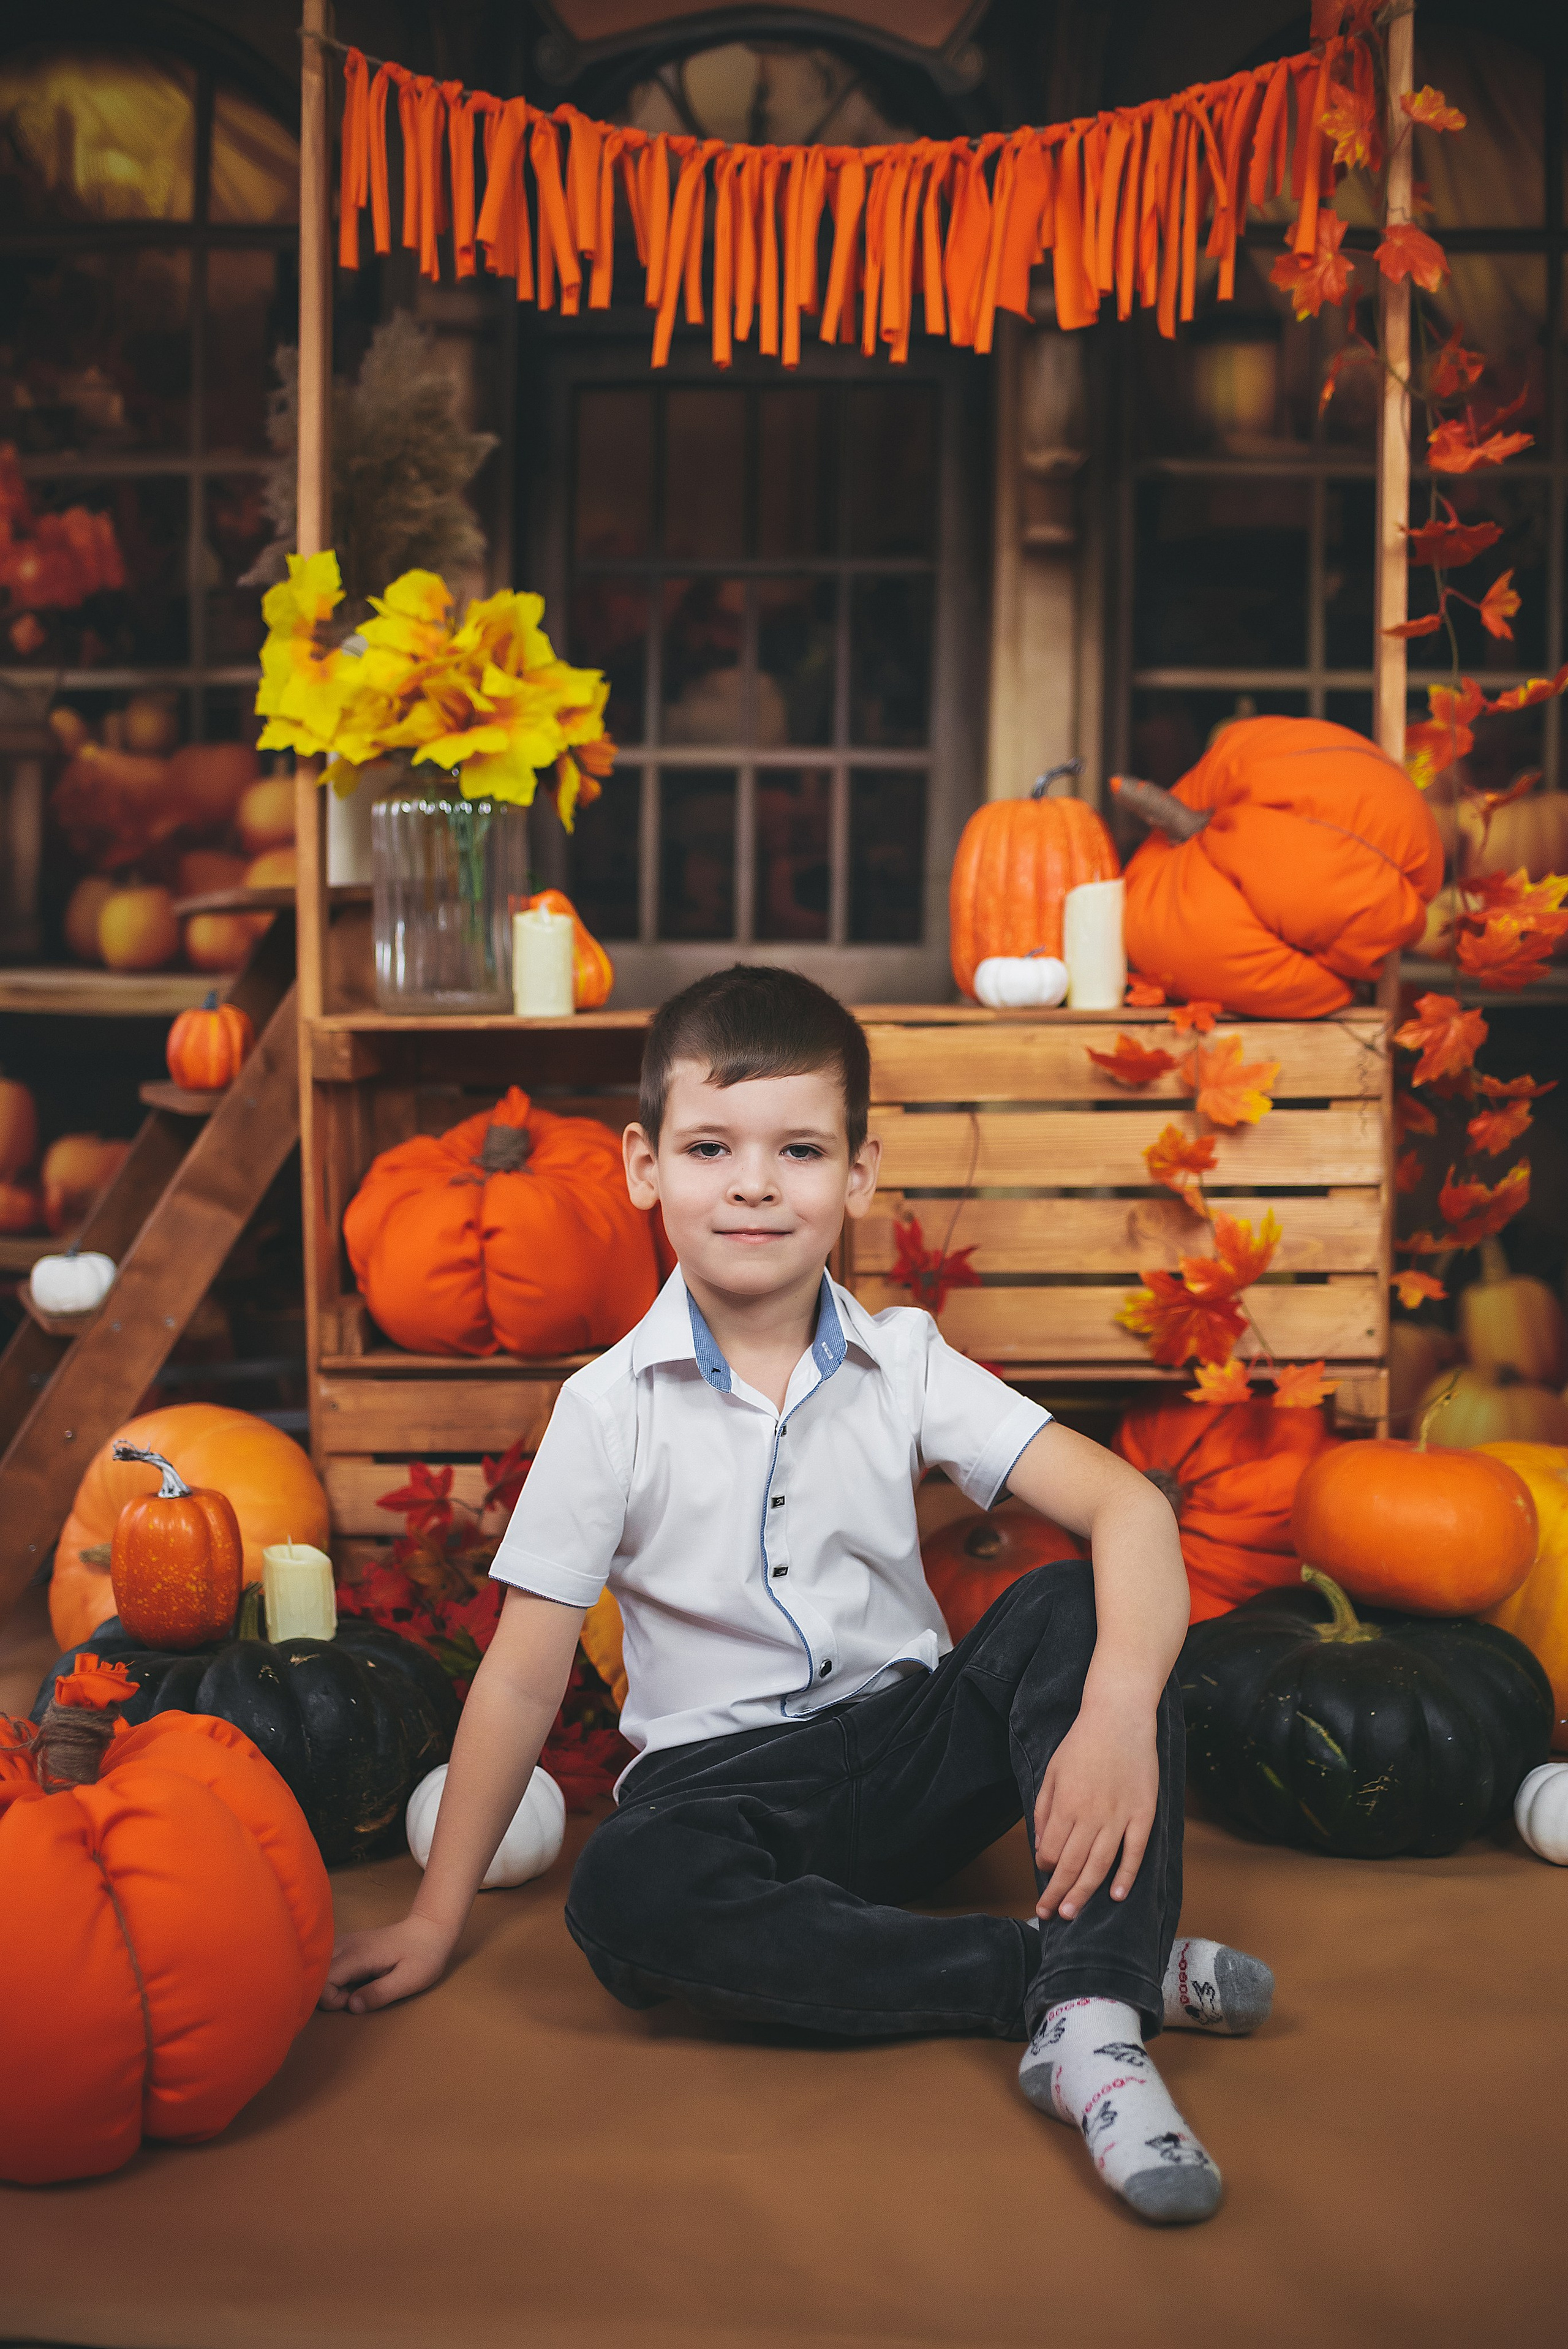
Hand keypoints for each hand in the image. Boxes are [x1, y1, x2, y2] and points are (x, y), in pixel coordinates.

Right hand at [319, 1914, 453, 2014]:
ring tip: (358, 1987)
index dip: (332, 1999)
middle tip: (357, 1995)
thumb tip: (352, 2007)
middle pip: (316, 1973)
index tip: (354, 2001)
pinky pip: (329, 1962)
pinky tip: (357, 1979)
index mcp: (358, 1954)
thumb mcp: (408, 1980)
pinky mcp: (349, 1944)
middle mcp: (346, 1944)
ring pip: (320, 1967)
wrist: (430, 1929)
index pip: (322, 1980)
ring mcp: (346, 1941)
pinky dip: (336, 1976)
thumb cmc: (423, 1956)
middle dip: (329, 1993)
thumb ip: (379, 1994)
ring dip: (332, 1984)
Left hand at [1032, 1697, 1158, 1922]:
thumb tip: (1041, 1849)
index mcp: (1066, 1804)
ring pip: (1100, 1865)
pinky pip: (1135, 1852)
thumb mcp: (1052, 1773)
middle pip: (1072, 1864)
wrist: (1119, 1717)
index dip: (1044, 1868)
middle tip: (1049, 1915)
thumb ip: (1044, 1811)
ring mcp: (1120, 1816)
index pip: (1050, 1850)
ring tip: (1072, 1914)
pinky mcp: (1144, 1814)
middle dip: (1058, 1893)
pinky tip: (1116, 1895)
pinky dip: (1126, 1875)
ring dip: (1084, 1892)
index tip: (1042, 1878)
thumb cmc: (1081, 1744)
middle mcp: (1091, 1815)